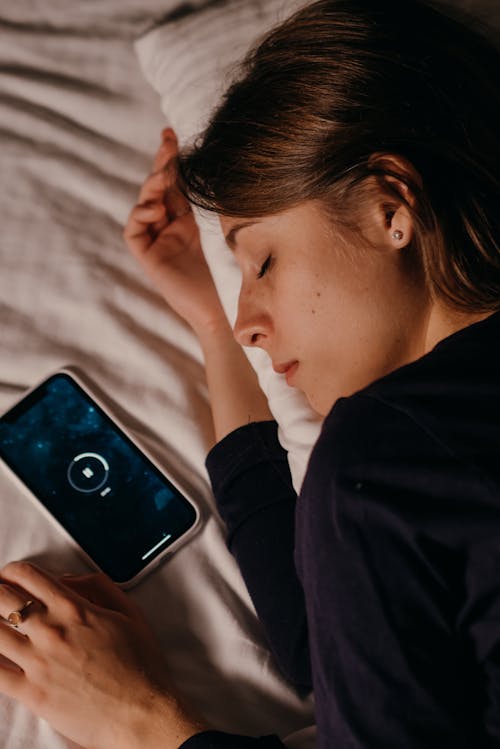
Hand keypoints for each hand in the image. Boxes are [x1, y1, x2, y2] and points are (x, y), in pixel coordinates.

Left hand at [0, 561, 207, 748]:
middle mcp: (52, 631)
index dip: (12, 571)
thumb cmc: (141, 664)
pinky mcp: (32, 694)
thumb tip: (67, 579)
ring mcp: (38, 663)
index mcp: (75, 609)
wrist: (142, 713)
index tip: (10, 576)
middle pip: (2, 598)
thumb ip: (98, 586)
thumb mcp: (129, 612)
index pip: (28, 576)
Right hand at [123, 128, 228, 336]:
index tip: (174, 133)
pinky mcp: (148, 257)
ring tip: (164, 176)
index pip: (177, 183)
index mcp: (190, 218)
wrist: (223, 309)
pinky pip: (134, 230)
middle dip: (162, 163)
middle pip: (159, 189)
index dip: (173, 159)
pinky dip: (140, 215)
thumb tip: (221, 167)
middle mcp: (172, 226)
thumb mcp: (226, 230)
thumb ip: (217, 204)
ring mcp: (159, 240)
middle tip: (168, 142)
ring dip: (151, 187)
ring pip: (144, 204)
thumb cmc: (230, 274)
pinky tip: (155, 209)